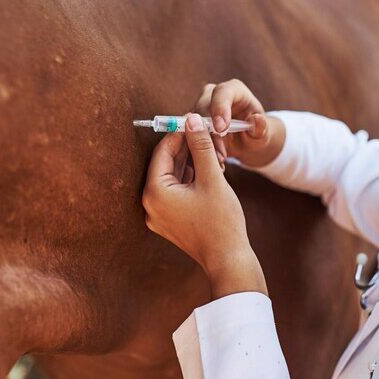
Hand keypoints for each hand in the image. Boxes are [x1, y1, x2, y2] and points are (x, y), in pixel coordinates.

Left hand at [142, 113, 266, 297]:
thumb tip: (191, 119)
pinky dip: (189, 179)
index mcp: (155, 192)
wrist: (228, 259)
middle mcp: (150, 205)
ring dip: (189, 163)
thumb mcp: (212, 177)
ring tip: (209, 150)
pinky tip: (206, 169)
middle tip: (204, 132)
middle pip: (165, 164)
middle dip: (186, 148)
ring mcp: (158, 215)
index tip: (195, 120)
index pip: (163, 151)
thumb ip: (201, 146)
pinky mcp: (169, 221)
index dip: (179, 133)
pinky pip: (175, 192)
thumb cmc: (221, 221)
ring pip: (171, 177)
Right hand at [192, 79, 285, 168]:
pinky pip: (187, 134)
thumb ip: (261, 127)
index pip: (223, 92)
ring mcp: (200, 108)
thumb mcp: (262, 133)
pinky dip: (194, 149)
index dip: (220, 108)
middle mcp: (213, 95)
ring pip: (192, 123)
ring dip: (202, 144)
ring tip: (216, 161)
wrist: (244, 142)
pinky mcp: (191, 122)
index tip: (221, 128)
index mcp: (234, 90)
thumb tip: (257, 119)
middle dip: (209, 133)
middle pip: (203, 108)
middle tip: (220, 154)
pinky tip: (204, 162)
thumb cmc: (255, 133)